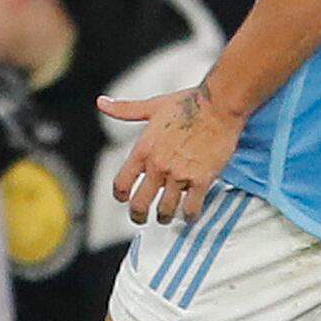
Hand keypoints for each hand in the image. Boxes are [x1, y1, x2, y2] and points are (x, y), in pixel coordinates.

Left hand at [99, 84, 244, 225]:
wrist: (218, 105)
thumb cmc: (189, 103)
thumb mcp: (152, 106)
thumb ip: (125, 109)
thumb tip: (102, 103)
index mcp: (144, 149)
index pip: (122, 182)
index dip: (121, 195)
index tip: (124, 199)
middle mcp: (158, 165)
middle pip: (139, 204)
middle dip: (138, 215)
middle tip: (141, 218)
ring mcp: (179, 175)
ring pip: (165, 210)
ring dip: (164, 218)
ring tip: (166, 218)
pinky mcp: (201, 180)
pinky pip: (191, 208)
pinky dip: (189, 216)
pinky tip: (190, 215)